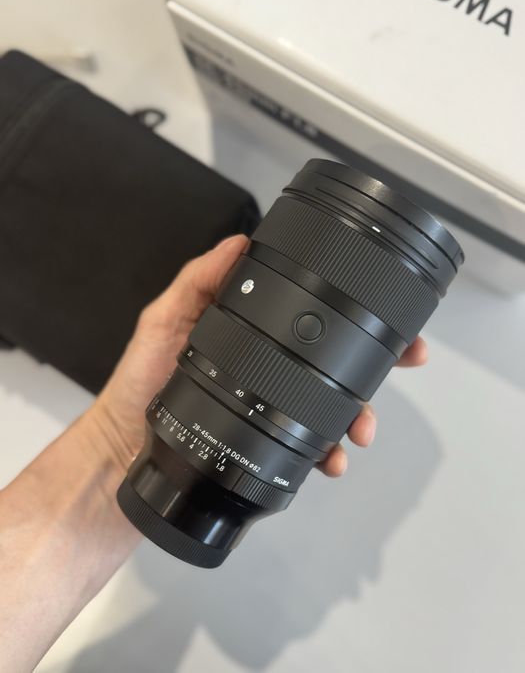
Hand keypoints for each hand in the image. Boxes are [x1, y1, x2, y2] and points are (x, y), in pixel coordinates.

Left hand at [93, 234, 426, 477]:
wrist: (125, 445)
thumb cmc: (141, 381)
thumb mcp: (164, 320)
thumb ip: (198, 281)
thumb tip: (237, 243)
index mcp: (254, 334)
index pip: (310, 317)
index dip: (350, 310)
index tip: (385, 308)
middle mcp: (271, 368)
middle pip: (338, 360)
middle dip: (380, 361)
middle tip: (408, 358)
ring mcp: (273, 405)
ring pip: (334, 405)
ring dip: (359, 415)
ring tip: (358, 428)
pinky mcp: (269, 440)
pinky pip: (309, 445)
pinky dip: (327, 453)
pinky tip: (329, 459)